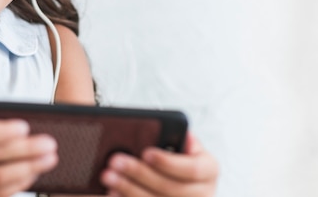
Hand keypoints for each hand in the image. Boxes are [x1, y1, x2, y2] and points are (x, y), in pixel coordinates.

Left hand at [100, 132, 217, 196]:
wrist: (174, 176)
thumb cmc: (173, 153)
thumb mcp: (178, 141)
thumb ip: (172, 135)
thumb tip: (153, 128)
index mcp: (209, 169)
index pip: (192, 169)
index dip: (168, 162)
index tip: (146, 152)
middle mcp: (204, 193)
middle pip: (170, 188)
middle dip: (140, 174)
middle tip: (115, 161)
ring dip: (129, 189)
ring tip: (108, 176)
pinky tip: (112, 193)